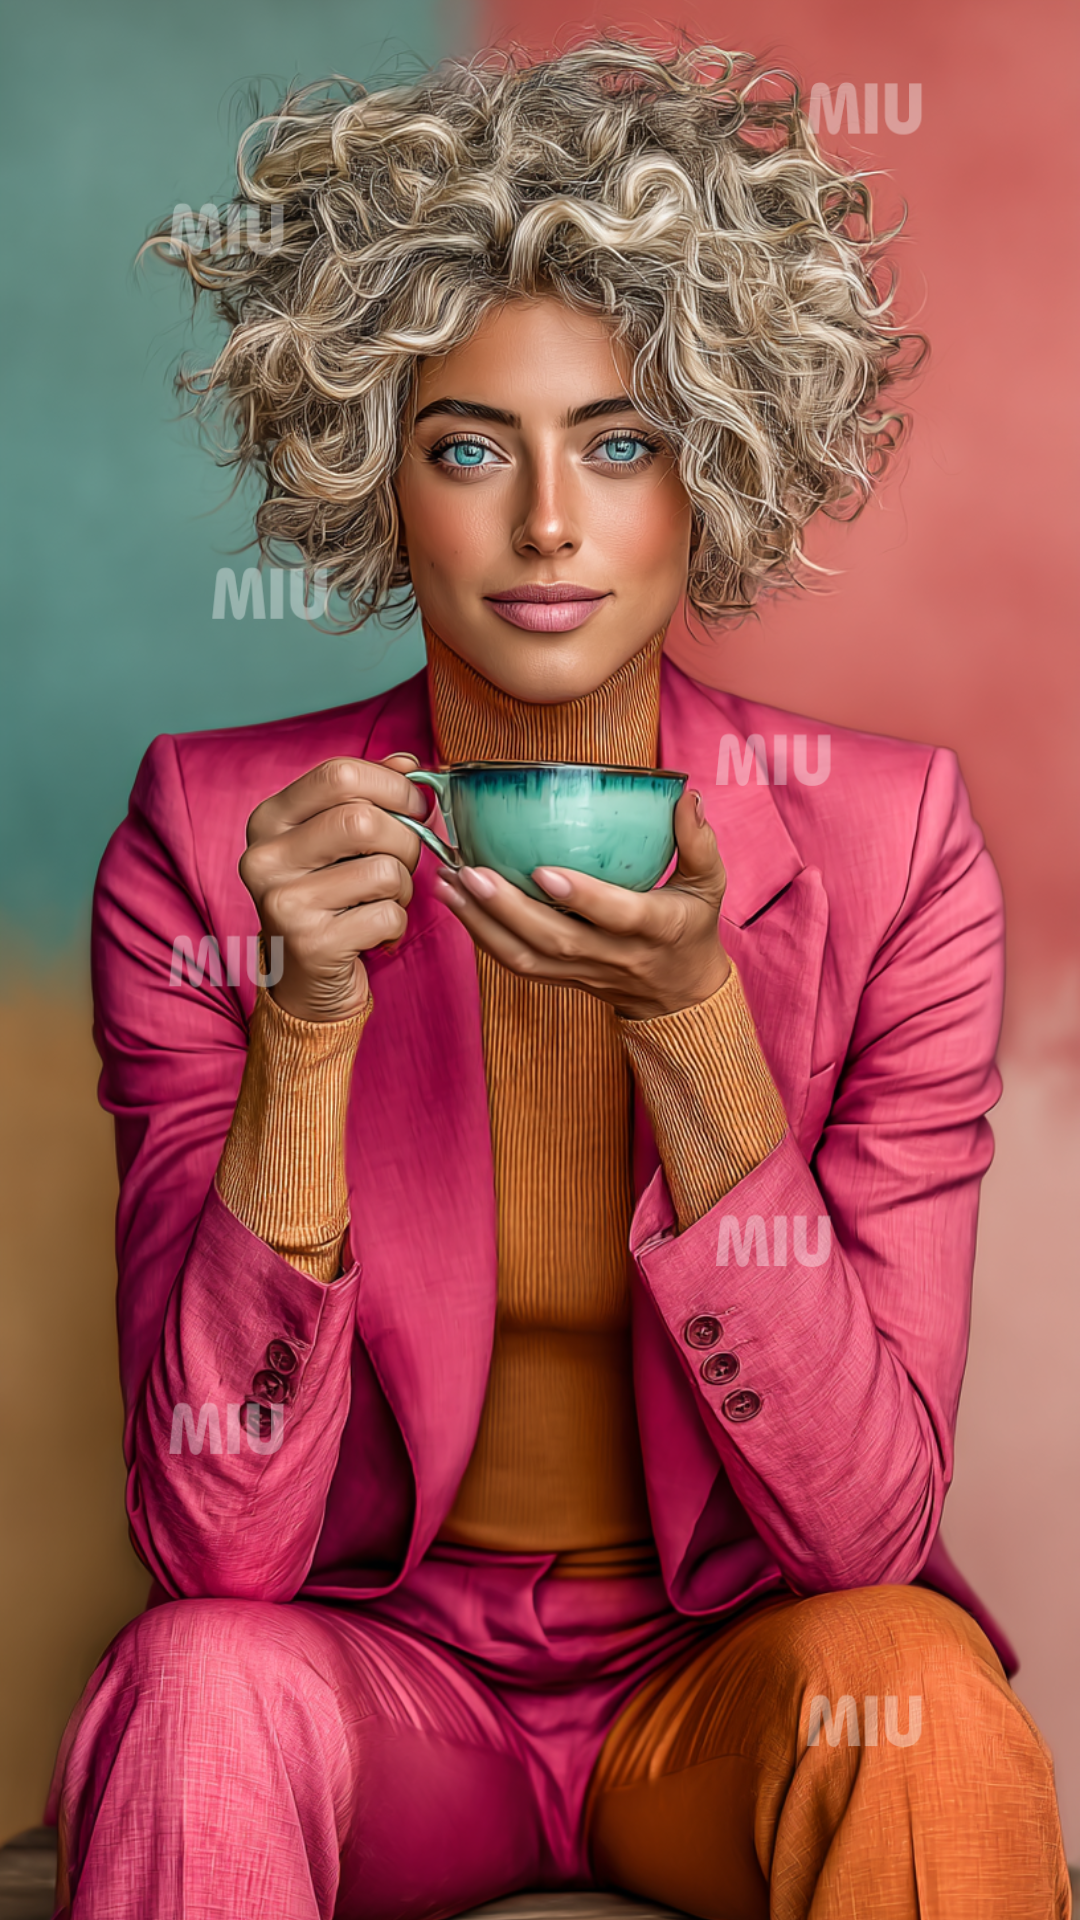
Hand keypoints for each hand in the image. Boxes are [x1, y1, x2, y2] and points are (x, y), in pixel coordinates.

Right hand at [239, 753, 428, 1021]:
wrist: (305, 980)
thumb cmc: (329, 898)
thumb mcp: (337, 841)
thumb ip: (367, 796)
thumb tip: (408, 762)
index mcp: (268, 820)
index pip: (338, 774)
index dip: (392, 785)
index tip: (414, 805)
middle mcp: (264, 858)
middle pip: (364, 821)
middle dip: (406, 840)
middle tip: (405, 861)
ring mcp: (282, 903)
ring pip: (384, 870)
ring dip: (403, 887)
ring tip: (384, 900)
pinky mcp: (310, 944)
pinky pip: (388, 915)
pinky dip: (397, 924)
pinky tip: (374, 931)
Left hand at [433, 787, 730, 1019]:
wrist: (680, 995)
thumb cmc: (692, 928)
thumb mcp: (709, 885)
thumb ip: (698, 841)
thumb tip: (685, 795)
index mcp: (655, 928)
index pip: (616, 916)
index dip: (581, 896)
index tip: (542, 870)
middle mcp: (614, 955)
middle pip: (554, 940)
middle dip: (507, 908)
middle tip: (468, 871)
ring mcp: (583, 971)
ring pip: (525, 958)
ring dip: (480, 924)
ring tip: (446, 885)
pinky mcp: (561, 979)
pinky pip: (517, 964)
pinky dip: (482, 936)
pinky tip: (457, 903)